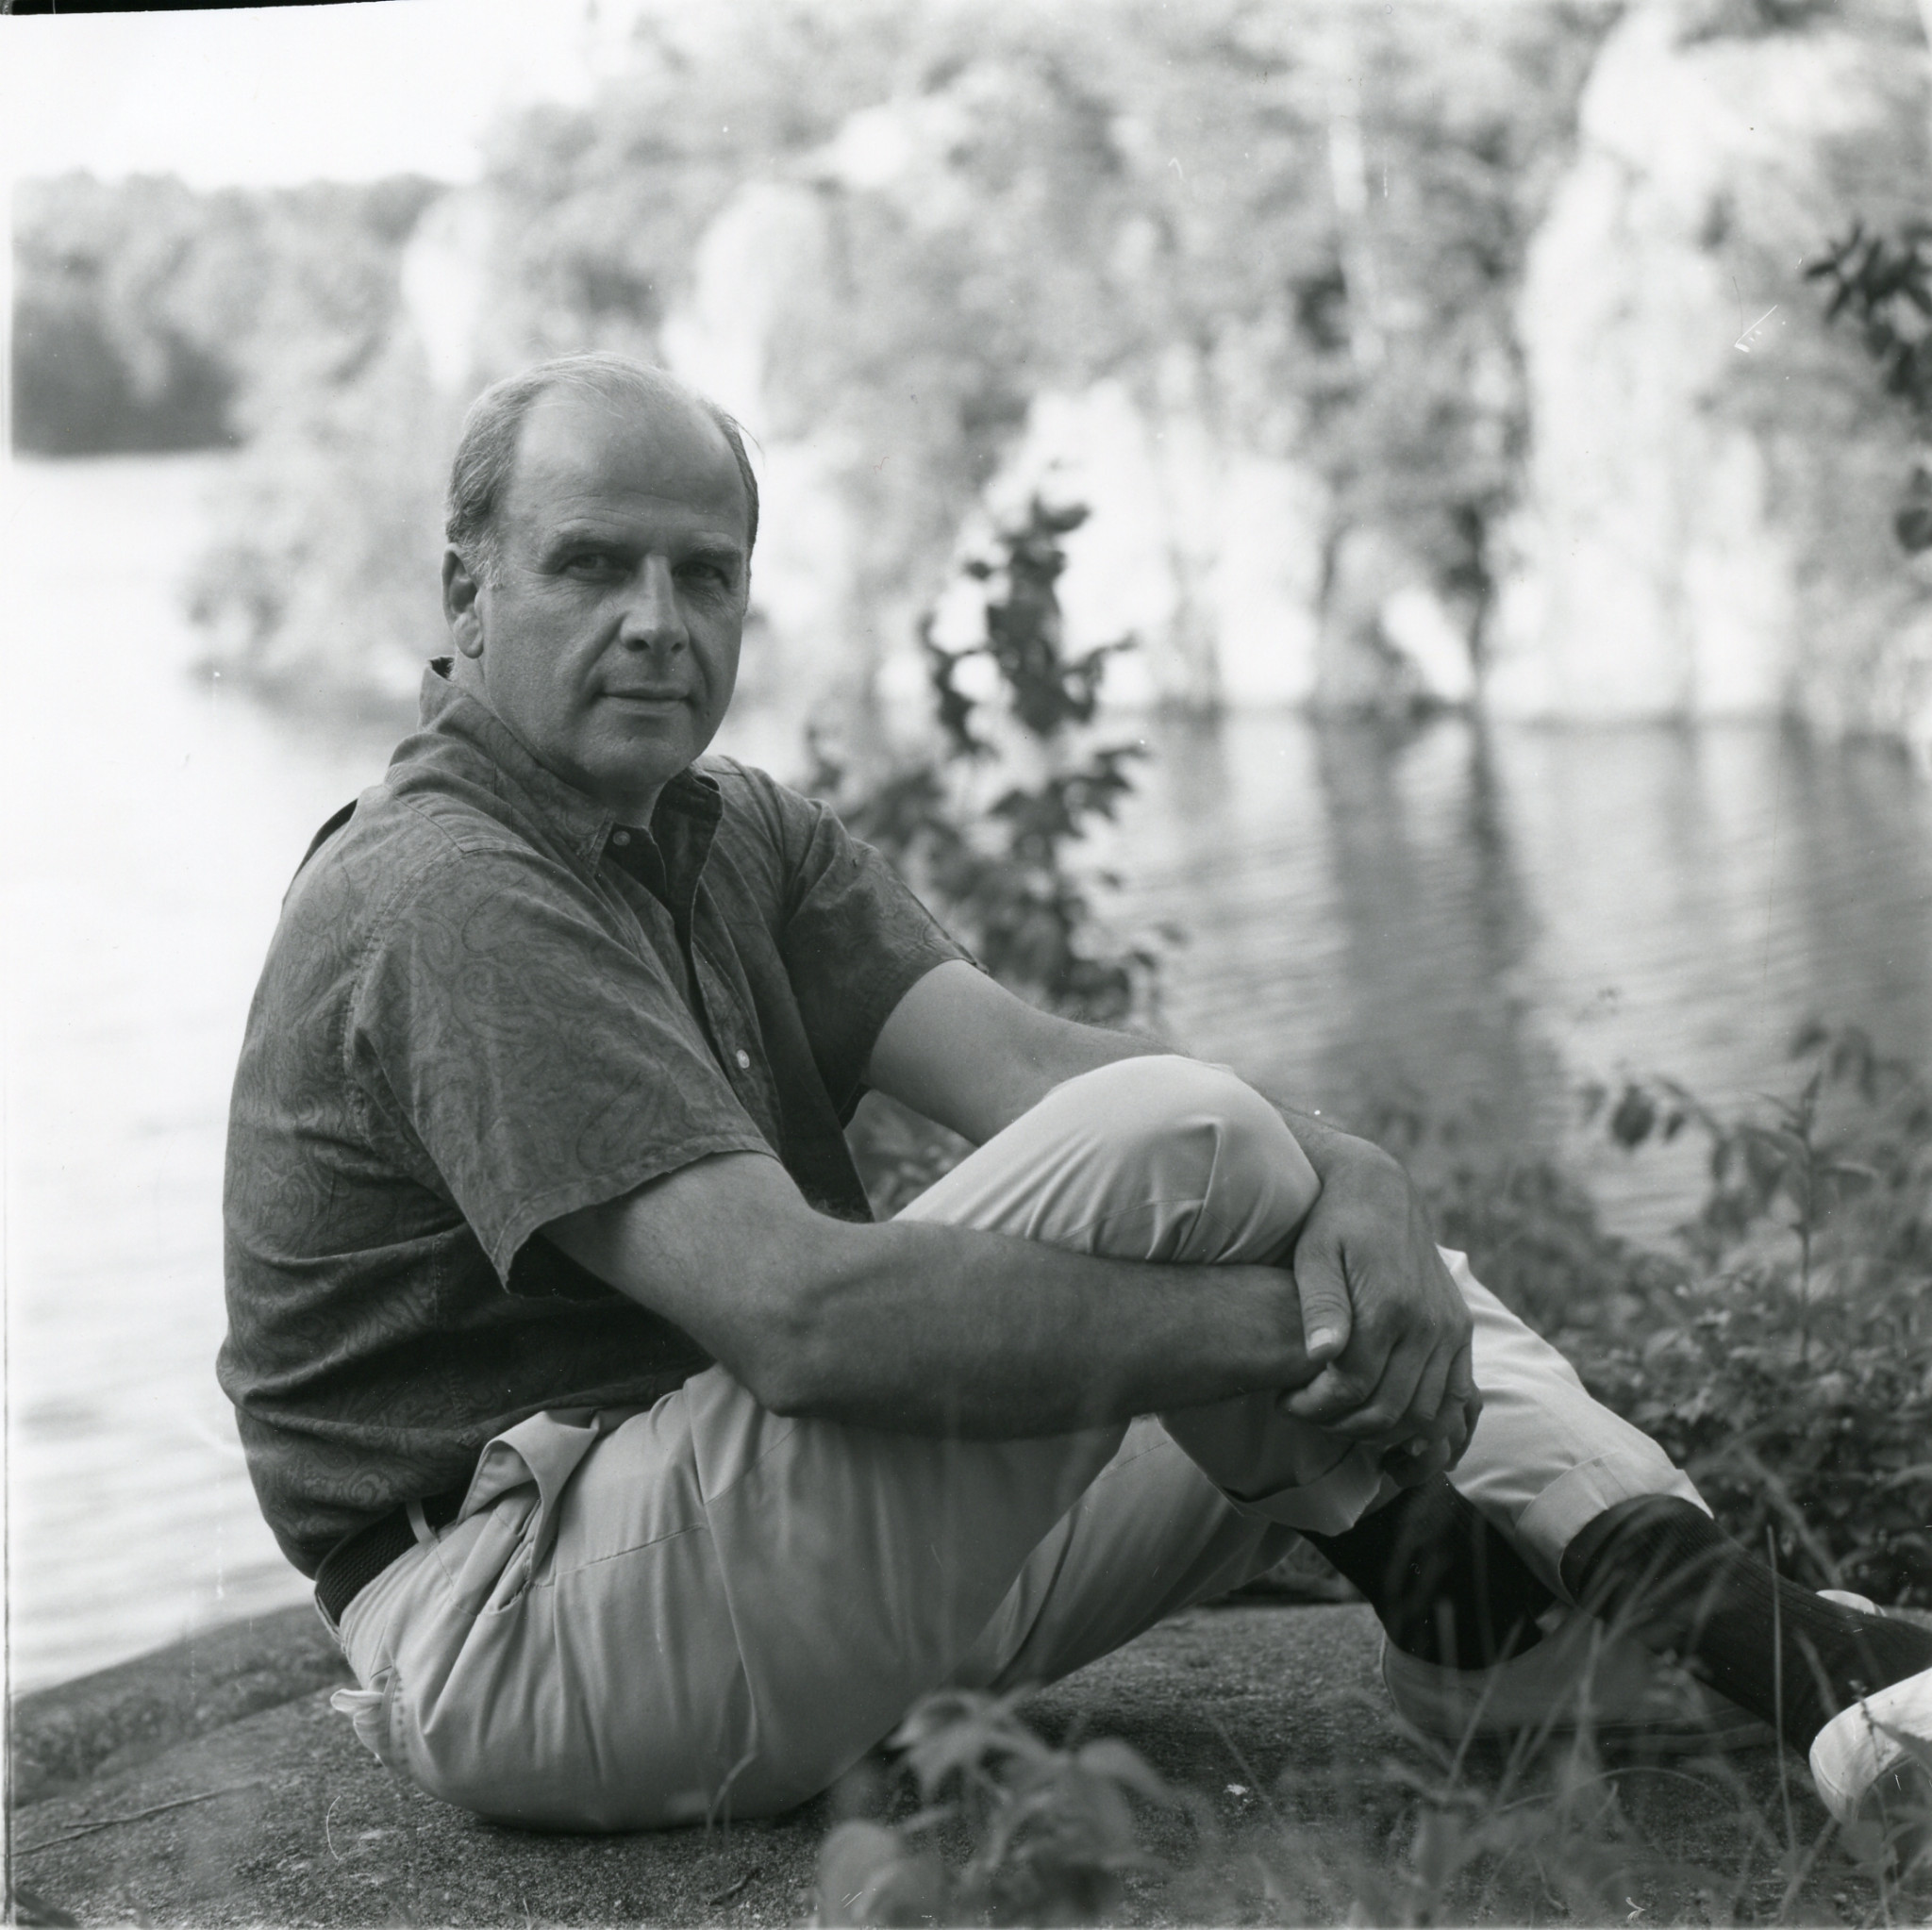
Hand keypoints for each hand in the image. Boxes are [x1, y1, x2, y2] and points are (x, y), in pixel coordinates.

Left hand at [1273, 1120, 1479, 1466]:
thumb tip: (1322, 1355)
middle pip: (1389, 1409)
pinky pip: (1455, 1396)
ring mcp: (1452, 1329)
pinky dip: (1425, 1421)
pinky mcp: (1462, 1330)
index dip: (1315, 1406)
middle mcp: (1429, 1323)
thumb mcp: (1313, 1255)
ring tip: (1337, 1414)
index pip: (1353, 1387)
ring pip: (1424, 1414)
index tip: (1284, 1401)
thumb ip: (1320, 1305)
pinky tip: (1388, 1421)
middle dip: (1340, 1423)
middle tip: (1305, 1412)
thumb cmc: (1332, 1223)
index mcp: (1389, 1305)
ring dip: (1380, 1429)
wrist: (1379, 1190)